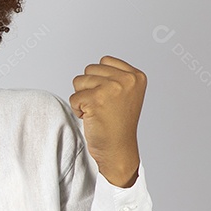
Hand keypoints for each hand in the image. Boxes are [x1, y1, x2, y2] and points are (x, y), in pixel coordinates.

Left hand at [69, 56, 145, 187]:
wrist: (118, 149)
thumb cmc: (118, 124)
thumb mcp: (126, 93)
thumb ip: (115, 76)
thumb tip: (94, 66)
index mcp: (136, 75)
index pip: (104, 61)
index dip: (100, 80)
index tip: (110, 98)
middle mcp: (127, 79)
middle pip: (89, 70)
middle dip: (89, 88)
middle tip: (102, 107)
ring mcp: (112, 88)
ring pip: (79, 81)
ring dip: (82, 98)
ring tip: (97, 112)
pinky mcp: (96, 99)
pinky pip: (73, 97)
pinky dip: (77, 110)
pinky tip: (92, 118)